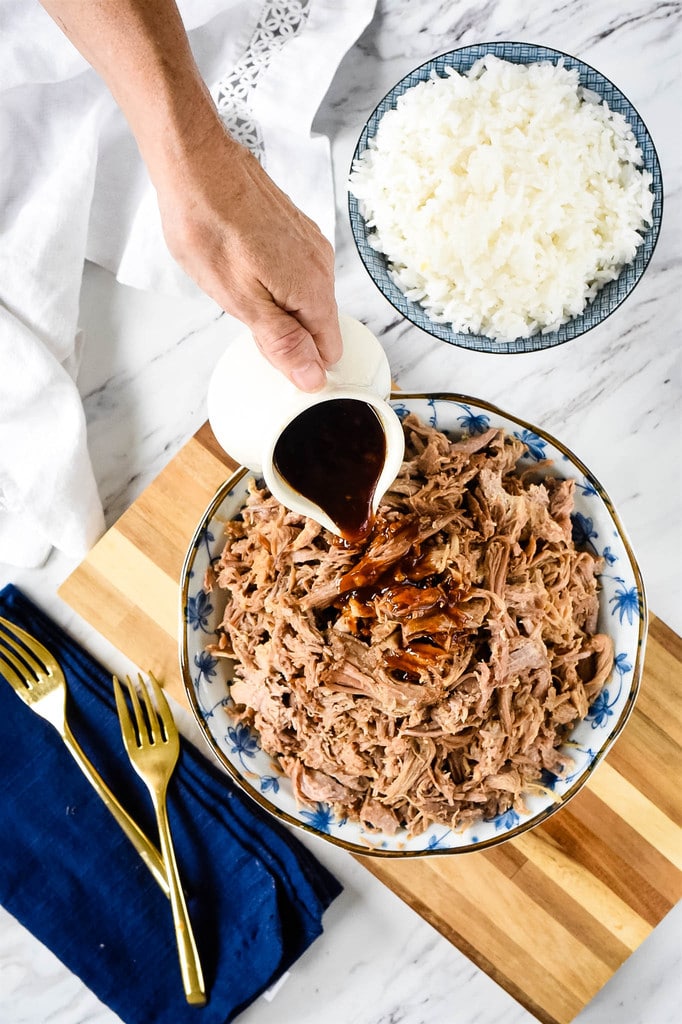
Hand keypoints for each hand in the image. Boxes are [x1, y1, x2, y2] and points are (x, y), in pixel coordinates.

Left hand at [155, 123, 341, 390]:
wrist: (195, 162)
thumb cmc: (208, 225)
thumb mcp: (240, 300)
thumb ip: (282, 342)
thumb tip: (314, 378)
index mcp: (313, 289)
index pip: (329, 350)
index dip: (303, 364)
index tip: (271, 360)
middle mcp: (322, 266)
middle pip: (318, 326)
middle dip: (288, 335)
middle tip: (245, 321)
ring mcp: (310, 244)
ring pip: (305, 299)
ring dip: (278, 307)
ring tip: (239, 290)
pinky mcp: (295, 229)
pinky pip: (295, 273)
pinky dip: (274, 282)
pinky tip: (243, 268)